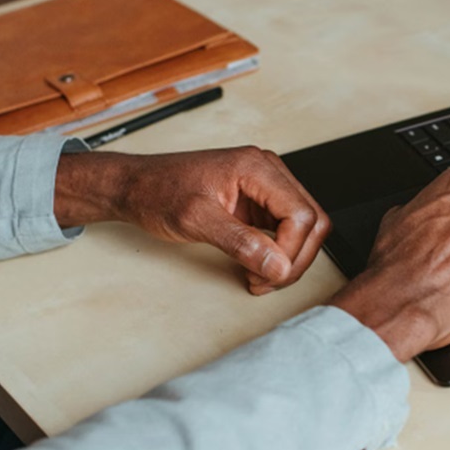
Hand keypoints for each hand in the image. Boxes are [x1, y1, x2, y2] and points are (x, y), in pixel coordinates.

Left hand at [54, 146, 330, 293]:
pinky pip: (286, 229)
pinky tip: (256, 267)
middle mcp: (268, 172)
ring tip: (259, 278)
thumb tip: (276, 265)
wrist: (137, 187)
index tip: (266, 274)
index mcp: (257, 167)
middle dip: (295, 259)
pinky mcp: (259, 202)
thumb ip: (240, 243)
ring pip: (305, 227)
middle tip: (266, 282)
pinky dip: (278, 254)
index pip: (301, 214)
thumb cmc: (158, 192)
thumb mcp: (195, 220)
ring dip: (289, 259)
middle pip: (312, 220)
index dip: (290, 251)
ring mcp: (266, 187)